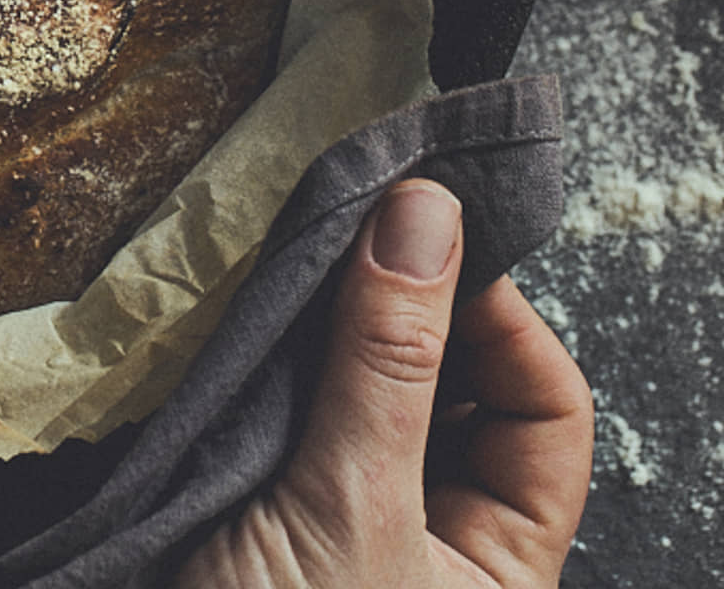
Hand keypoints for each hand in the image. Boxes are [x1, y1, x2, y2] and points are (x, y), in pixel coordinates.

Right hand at [174, 180, 592, 588]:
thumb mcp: (346, 509)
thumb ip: (385, 366)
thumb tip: (424, 220)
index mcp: (494, 561)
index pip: (543, 408)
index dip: (501, 320)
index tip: (430, 246)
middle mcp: (421, 529)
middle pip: (450, 383)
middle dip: (404, 304)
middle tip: (351, 229)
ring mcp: (328, 506)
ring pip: (350, 380)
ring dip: (320, 318)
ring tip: (284, 261)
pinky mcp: (241, 486)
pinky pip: (268, 394)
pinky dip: (255, 346)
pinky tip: (230, 312)